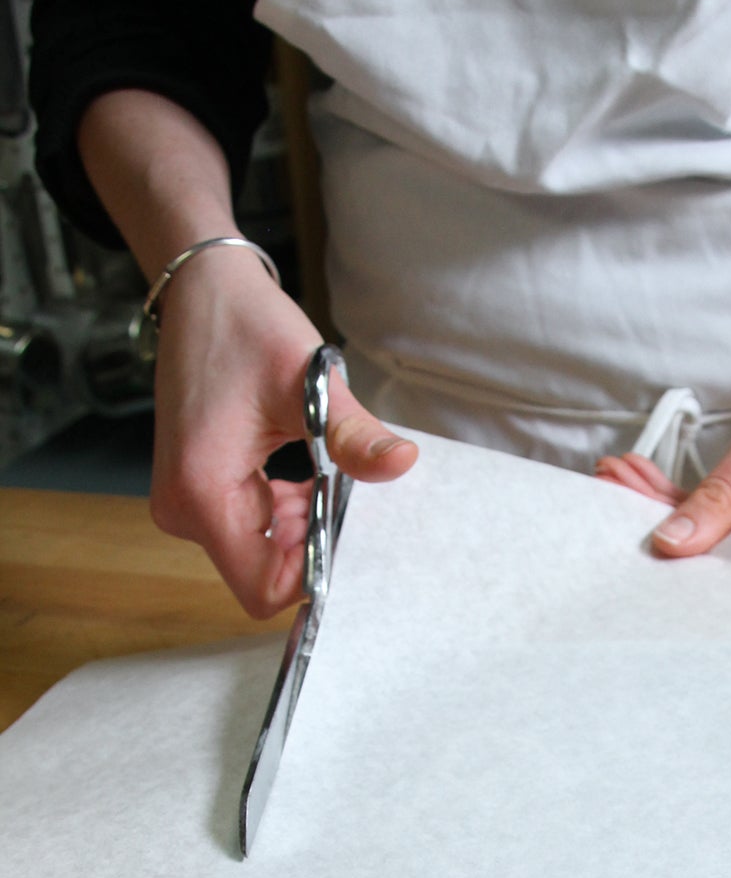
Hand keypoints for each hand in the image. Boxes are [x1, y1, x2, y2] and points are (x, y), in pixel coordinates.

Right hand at [149, 249, 416, 616]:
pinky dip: (287, 515)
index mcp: (202, 492)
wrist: (203, 291)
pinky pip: (251, 532)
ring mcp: (185, 505)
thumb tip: (401, 463)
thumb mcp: (308, 382)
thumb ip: (352, 435)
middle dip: (311, 545)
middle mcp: (183, 510)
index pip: (262, 586)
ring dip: (302, 527)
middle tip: (343, 491)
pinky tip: (307, 475)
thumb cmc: (247, 328)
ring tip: (324, 473)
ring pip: (260, 555)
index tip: (347, 529)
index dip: (311, 573)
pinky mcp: (196, 494)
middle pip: (263, 574)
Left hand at [598, 319, 730, 556]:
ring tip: (618, 474)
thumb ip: (724, 496)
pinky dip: (686, 496)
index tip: (622, 531)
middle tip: (606, 485)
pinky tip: (646, 477)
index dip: (674, 555)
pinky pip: (725, 513)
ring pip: (716, 531)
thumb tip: (674, 545)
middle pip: (718, 552)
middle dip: (658, 520)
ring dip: (664, 504)